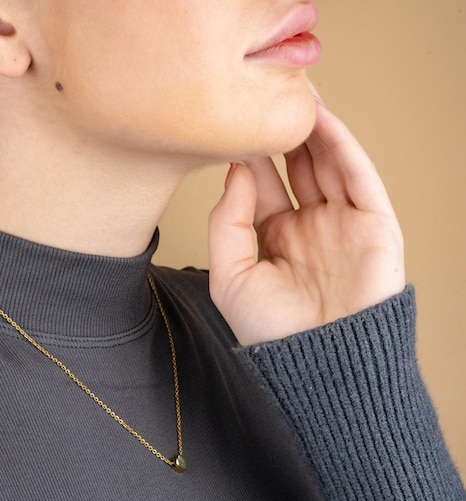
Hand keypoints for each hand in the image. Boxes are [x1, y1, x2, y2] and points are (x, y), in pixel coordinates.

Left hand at [208, 102, 404, 345]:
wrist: (320, 366)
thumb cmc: (272, 332)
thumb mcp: (231, 276)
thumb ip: (226, 223)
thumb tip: (235, 172)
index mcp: (275, 236)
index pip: (262, 182)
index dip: (249, 152)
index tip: (232, 122)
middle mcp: (309, 224)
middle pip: (296, 165)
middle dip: (283, 130)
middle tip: (266, 94)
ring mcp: (342, 223)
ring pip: (328, 163)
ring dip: (313, 128)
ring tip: (293, 92)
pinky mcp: (374, 225)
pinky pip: (359, 177)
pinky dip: (342, 147)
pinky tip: (322, 121)